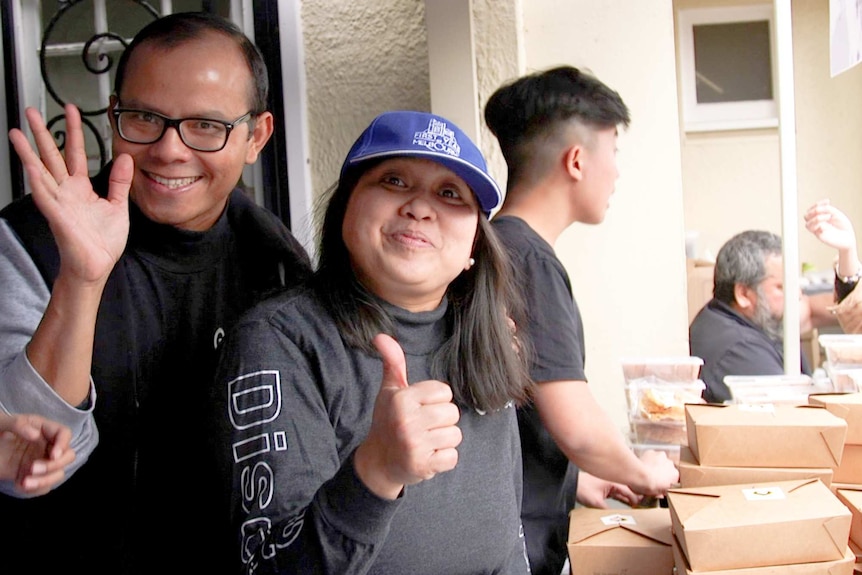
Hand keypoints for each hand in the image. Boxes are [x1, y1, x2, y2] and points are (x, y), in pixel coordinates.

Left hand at [0, 413, 74, 495]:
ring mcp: (42, 462)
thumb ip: (18, 424)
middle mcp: (47, 446)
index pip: (64, 434)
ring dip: (45, 481)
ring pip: (58, 474)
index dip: (63, 444)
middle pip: (68, 456)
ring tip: (25, 483)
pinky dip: (35, 490)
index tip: (53, 455)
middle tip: (33, 469)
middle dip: (54, 466)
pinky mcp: (34, 476)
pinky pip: (44, 486)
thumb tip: (36, 435)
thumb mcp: (2, 423)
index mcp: (44, 429)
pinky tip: (19, 485)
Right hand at [8, 104, 132, 285]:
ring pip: (40, 172)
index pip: (76, 153)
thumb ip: (119, 182)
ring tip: (17, 132)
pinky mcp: (57, 216)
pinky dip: (37, 181)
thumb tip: (124, 158)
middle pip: (51, 156)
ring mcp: (59, 203)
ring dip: (28, 152)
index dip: (74, 131)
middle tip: (32, 111)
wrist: (97, 266)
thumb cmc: (103, 242)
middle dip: (42, 133)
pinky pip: (45, 196)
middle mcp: (66, 192)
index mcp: (81, 188)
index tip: (71, 110)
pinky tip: (30, 166)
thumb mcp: (117, 206)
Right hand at [353, 334, 461, 498]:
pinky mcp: (423, 466)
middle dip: (441, 421)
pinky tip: (427, 456)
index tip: (419, 409)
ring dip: (443, 441)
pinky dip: (443, 459)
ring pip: (455, 435)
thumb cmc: (388, 421)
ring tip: (425, 441)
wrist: (378, 462)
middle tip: (422, 428)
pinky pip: (452, 457)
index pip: (444, 392)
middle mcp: (407, 421)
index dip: (435, 401)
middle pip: (452, 413)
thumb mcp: (389, 391)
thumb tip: (381, 336)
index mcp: (402, 399)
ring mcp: (415, 445)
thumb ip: (393, 363)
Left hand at [575, 470, 641, 507]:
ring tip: (638, 507)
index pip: (630, 492)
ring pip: (624, 492)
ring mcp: (609, 484)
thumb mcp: (596, 503)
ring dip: (630, 499)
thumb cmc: (582, 488)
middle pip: (629, 491)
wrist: (571, 484)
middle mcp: (613, 482)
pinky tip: (627, 504)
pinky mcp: (605, 488)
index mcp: (613, 483)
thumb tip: (618, 519)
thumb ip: (609, 511)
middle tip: (645, 507)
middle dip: (637, 498)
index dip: (638, 500)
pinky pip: (618, 493)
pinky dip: (623, 499)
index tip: (644, 506)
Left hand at [637, 449, 678, 496]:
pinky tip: (643, 463)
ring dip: (656, 462)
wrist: (641, 478)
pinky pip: (651, 455)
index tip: (661, 481)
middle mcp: (671, 464)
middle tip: (654, 474)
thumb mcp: (659, 493)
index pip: (673, 476)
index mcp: (675, 475)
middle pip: (667, 466)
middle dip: (662, 469)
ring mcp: (662, 456)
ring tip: (648, 468)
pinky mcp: (652, 452)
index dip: (666, 478)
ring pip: (660, 459)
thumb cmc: (650, 487)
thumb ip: (662, 492)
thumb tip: (660, 493)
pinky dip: (648, 458)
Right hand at [804, 200, 856, 251]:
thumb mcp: (836, 214)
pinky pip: (814, 231)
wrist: (848, 237)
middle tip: (825, 211)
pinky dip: (820, 226)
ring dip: (817, 218)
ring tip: (829, 217)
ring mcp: (818, 230)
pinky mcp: (820, 236)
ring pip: (807, 224)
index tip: (828, 201)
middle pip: (806, 216)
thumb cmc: (843, 226)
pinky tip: (827, 226)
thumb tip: (817, 209)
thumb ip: (827, 209)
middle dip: (814, 211)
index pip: (812, 209)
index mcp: (820, 217)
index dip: (817, 204)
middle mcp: (817, 223)